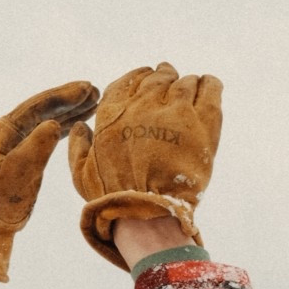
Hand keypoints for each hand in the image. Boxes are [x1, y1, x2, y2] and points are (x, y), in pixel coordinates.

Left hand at [0, 81, 98, 280]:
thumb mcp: (17, 178)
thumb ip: (35, 150)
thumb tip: (53, 123)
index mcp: (1, 133)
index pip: (37, 107)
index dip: (63, 96)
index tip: (87, 88)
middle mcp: (4, 133)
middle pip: (41, 109)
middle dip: (69, 100)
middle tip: (95, 91)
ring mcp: (10, 144)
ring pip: (43, 120)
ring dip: (68, 112)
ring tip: (94, 104)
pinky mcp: (17, 155)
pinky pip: (42, 134)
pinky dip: (61, 128)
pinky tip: (78, 125)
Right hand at [69, 63, 222, 269]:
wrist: (146, 211)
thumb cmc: (112, 197)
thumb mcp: (82, 172)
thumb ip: (77, 146)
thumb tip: (79, 127)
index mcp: (114, 112)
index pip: (129, 80)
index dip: (140, 79)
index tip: (147, 84)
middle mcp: (143, 104)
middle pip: (159, 77)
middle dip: (164, 78)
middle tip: (171, 86)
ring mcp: (174, 110)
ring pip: (185, 82)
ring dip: (187, 85)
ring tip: (190, 95)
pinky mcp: (201, 122)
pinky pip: (210, 88)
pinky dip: (209, 84)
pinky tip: (208, 87)